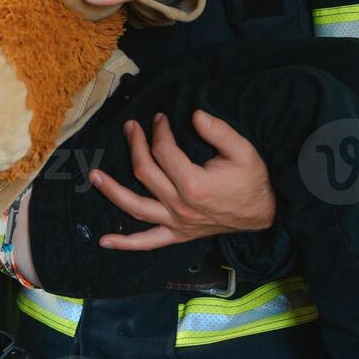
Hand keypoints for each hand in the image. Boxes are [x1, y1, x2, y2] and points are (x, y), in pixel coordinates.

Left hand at [89, 110, 275, 249]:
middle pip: (145, 172)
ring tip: (94, 176)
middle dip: (135, 145)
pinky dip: (125, 243)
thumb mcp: (243, 150)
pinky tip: (105, 241)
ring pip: (136, 207)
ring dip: (113, 190)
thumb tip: (194, 114)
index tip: (159, 118)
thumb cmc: (253, 180)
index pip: (164, 151)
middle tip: (131, 127)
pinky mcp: (177, 235)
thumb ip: (218, 130)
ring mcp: (176, 223)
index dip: (159, 130)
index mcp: (194, 184)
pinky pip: (147, 242)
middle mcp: (180, 206)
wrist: (264, 213)